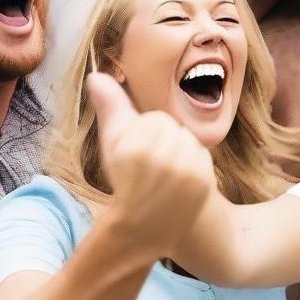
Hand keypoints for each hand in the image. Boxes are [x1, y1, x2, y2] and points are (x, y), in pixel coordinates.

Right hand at [86, 73, 215, 260]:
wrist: (144, 225)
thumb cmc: (125, 179)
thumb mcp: (112, 143)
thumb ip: (110, 107)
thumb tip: (96, 74)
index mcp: (135, 146)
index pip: (155, 119)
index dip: (144, 136)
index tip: (136, 158)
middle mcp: (161, 157)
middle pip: (173, 128)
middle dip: (162, 143)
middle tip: (150, 169)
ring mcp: (185, 170)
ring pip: (188, 140)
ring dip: (179, 152)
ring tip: (165, 175)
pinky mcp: (203, 181)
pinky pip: (203, 156)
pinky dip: (194, 164)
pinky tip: (180, 181)